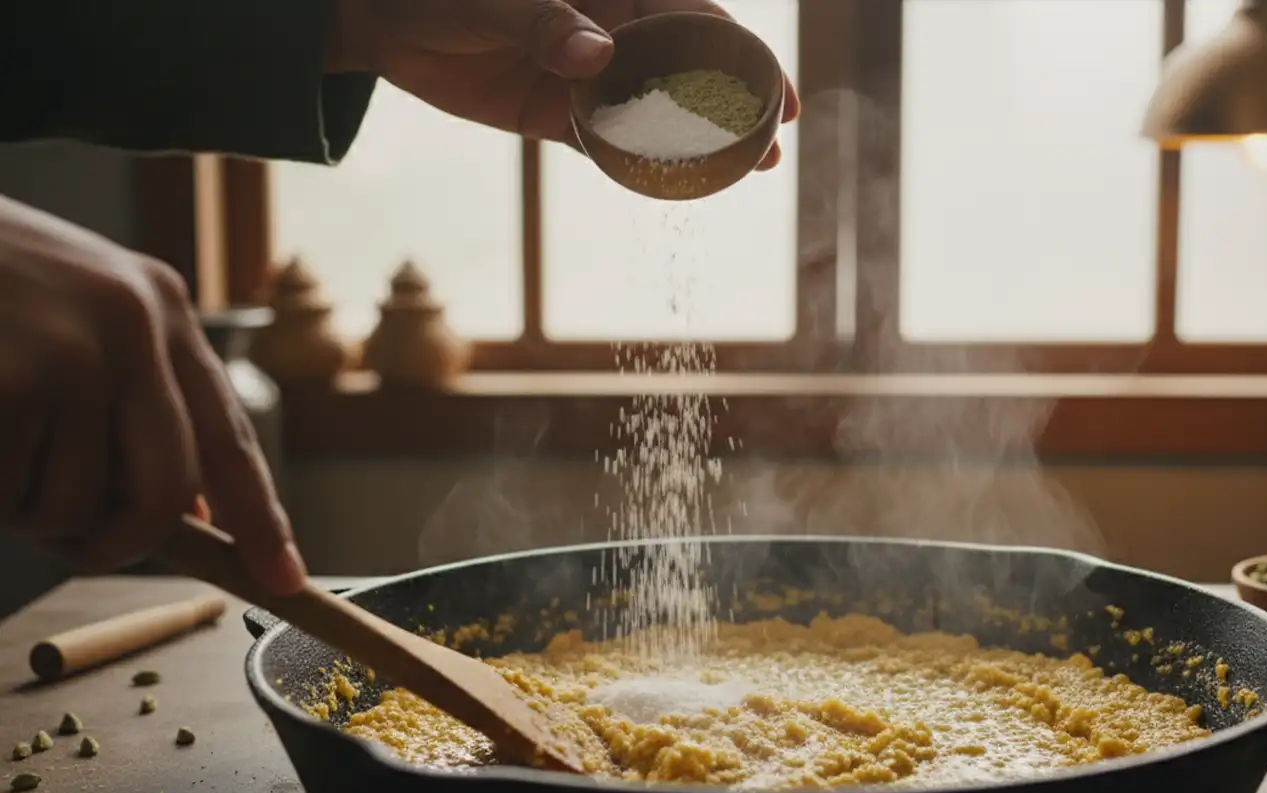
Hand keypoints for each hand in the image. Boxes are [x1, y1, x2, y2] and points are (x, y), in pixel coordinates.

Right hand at [0, 195, 305, 593]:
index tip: (285, 577)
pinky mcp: (8, 387)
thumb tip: (191, 511)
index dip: (260, 517)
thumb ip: (133, 397)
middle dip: (113, 539)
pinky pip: (6, 497)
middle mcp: (132, 327)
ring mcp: (69, 355)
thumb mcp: (71, 310)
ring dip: (20, 507)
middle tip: (68, 540)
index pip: (228, 434)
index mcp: (159, 307)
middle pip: (162, 494)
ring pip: (69, 506)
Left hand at [326, 0, 801, 167]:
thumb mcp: (492, 2)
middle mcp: (610, 34)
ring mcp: (586, 79)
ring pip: (655, 113)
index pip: (692, 19)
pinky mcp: (554, 117)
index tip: (775, 87)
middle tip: (772, 147)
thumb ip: (544, 21)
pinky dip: (636, 166)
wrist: (380, 22)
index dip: (740, 52)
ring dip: (696, 144)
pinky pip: (606, 145)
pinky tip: (672, 189)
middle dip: (733, 107)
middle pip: (688, 71)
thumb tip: (597, 54)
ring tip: (743, 175)